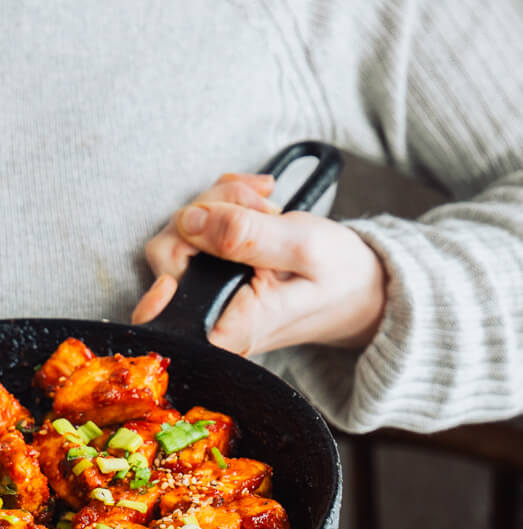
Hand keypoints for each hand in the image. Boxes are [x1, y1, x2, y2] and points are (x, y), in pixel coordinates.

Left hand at [129, 170, 387, 356]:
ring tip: (267, 203)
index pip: (163, 310)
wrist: (367, 288)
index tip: (190, 236)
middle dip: (211, 211)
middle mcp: (212, 315)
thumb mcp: (302, 246)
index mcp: (231, 327)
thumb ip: (245, 235)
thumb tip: (190, 222)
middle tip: (260, 204)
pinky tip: (259, 201)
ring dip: (222, 203)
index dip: (165, 267)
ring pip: (184, 232)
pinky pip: (201, 228)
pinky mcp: (215, 270)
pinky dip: (226, 205)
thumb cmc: (342, 276)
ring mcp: (210, 290)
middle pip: (170, 252)